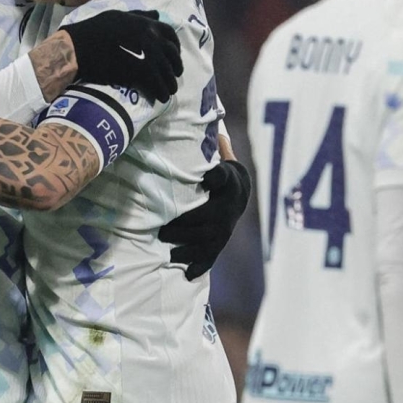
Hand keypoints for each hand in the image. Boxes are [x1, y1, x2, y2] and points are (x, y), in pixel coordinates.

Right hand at [58, 9, 182, 100]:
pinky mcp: (140, 70)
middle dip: (175, 68)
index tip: (173, 57)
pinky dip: (161, 91)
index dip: (175, 47)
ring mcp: (147, 54)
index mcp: (147, 24)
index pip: (171, 35)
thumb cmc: (94, 30)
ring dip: (169, 84)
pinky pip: (157, 83)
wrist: (80, 47)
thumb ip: (140, 16)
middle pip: (172, 55)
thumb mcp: (119, 16)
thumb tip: (157, 15)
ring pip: (166, 72)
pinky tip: (160, 98)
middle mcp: (151, 37)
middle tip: (173, 78)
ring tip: (168, 92)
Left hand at [158, 159, 251, 278]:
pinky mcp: (219, 242)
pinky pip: (211, 256)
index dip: (215, 177)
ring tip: (168, 252)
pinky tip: (187, 274)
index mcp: (227, 184)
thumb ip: (212, 150)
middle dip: (185, 226)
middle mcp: (227, 209)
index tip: (205, 177)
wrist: (240, 194)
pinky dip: (200, 266)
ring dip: (187, 248)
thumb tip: (208, 129)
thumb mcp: (218, 159)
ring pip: (206, 241)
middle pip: (207, 219)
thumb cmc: (220, 174)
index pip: (222, 178)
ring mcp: (224, 229)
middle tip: (162, 230)